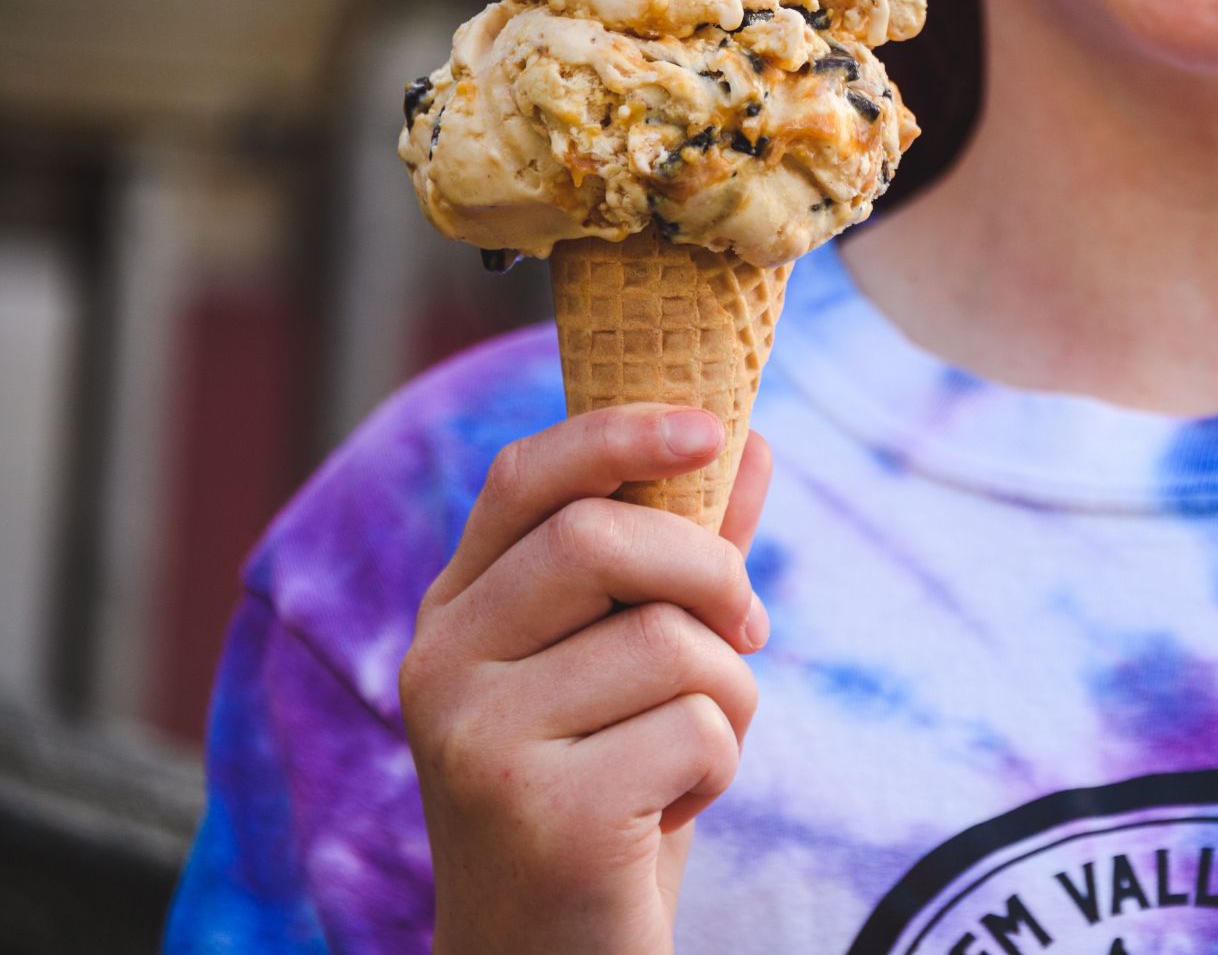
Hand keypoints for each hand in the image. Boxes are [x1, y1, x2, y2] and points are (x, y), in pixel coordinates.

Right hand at [398, 404, 772, 954]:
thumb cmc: (608, 799)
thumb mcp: (639, 668)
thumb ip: (685, 556)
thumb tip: (751, 439)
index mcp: (459, 613)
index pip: (524, 477)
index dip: (619, 430)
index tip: (711, 424)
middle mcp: (443, 665)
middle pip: (600, 538)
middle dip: (710, 570)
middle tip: (750, 624)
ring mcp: (477, 740)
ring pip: (669, 643)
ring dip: (730, 697)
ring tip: (689, 756)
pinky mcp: (539, 814)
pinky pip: (695, 730)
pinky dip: (721, 769)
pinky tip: (667, 816)